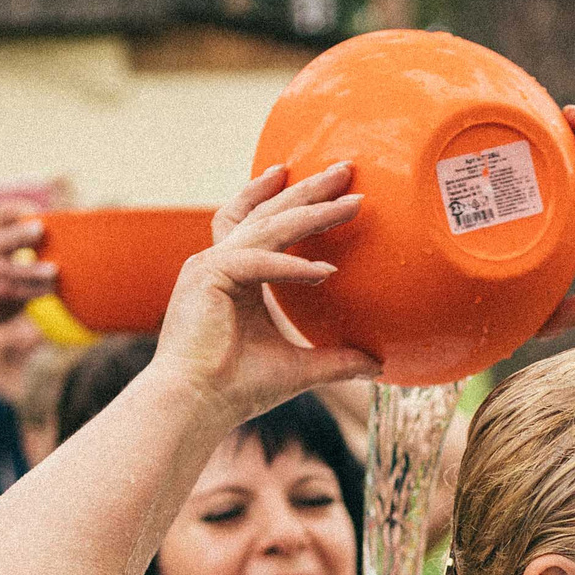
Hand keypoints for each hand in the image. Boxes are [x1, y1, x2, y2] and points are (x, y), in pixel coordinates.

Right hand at [0, 221, 55, 334]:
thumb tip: (59, 242)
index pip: (3, 212)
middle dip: (22, 233)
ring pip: (11, 269)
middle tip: (41, 230)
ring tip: (54, 271)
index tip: (41, 214)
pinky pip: (15, 290)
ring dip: (34, 270)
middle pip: (6, 236)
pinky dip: (35, 290)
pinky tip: (50, 290)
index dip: (22, 208)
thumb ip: (18, 247)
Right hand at [147, 165, 381, 422]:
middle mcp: (219, 261)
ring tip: (351, 202)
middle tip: (345, 169)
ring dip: (312, 212)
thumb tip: (378, 365)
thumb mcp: (299, 368)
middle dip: (308, 190)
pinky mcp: (208, 276)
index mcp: (233, 274)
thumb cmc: (237, 389)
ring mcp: (211, 264)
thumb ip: (337, 361)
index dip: (289, 200)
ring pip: (268, 227)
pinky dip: (292, 266)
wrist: (196, 405)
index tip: (321, 182)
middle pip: (268, 213)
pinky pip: (259, 261)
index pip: (262, 224)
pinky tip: (324, 272)